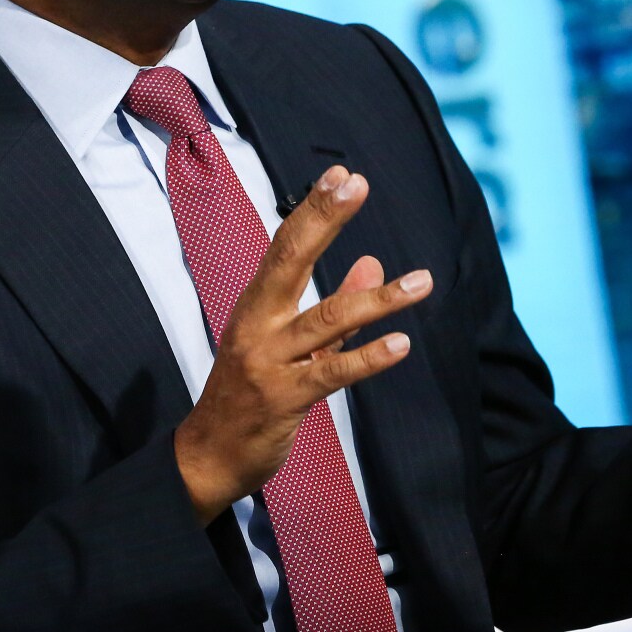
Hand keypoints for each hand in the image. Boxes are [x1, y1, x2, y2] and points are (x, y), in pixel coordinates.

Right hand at [174, 165, 429, 522]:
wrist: (210, 456)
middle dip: (323, 220)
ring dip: (378, 300)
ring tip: (422, 281)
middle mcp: (257, 325)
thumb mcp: (287, 345)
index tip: (340, 176)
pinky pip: (332, 373)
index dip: (312, 210)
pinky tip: (401, 343)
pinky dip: (368, 357)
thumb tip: (373, 265)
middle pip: (290, 261)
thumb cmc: (248, 396)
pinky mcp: (284, 398)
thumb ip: (335, 310)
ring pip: (326, 320)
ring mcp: (268, 361)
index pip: (284, 246)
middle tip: (355, 186)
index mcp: (256, 306)